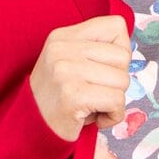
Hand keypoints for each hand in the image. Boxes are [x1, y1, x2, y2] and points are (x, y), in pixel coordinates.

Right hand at [29, 15, 130, 140]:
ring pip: (123, 81)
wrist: (29, 131)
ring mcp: (66, 70)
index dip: (119, 52)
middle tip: (94, 93)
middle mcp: (62, 48)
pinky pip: (117, 102)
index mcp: (63, 36)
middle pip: (123, 57)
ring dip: (114, 101)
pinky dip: (113, 116)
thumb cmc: (58, 100)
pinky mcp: (73, 95)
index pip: (116, 26)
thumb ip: (96, 51)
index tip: (102, 71)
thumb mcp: (70, 63)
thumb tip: (128, 51)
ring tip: (91, 106)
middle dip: (116, 81)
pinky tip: (95, 119)